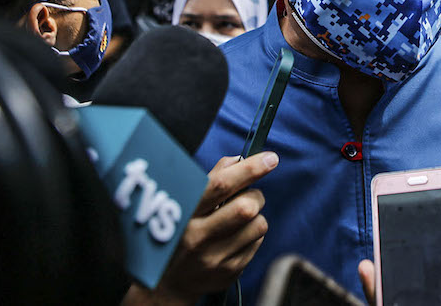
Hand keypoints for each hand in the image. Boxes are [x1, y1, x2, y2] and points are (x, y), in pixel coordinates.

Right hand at [126, 152, 278, 304]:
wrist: (170, 282)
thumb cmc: (180, 232)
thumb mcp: (186, 204)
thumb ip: (212, 179)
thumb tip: (239, 159)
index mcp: (186, 214)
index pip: (220, 186)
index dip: (249, 169)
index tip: (270, 159)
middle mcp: (198, 237)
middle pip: (245, 207)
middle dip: (256, 196)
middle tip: (251, 196)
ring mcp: (214, 257)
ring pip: (258, 225)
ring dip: (256, 216)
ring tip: (240, 219)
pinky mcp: (229, 272)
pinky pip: (257, 243)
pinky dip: (253, 234)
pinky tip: (236, 237)